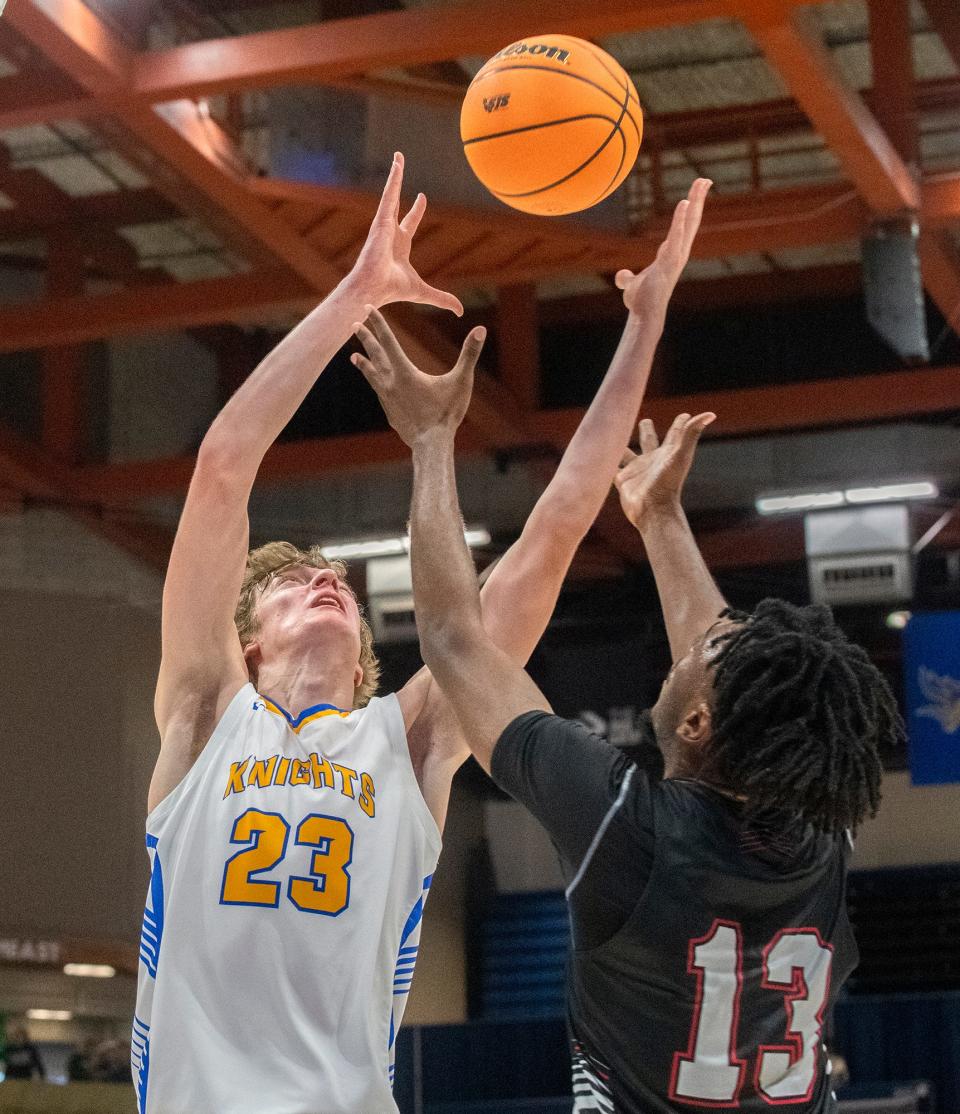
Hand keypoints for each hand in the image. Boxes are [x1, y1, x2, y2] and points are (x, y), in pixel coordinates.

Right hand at [348, 152, 462, 315]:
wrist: (375, 289)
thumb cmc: (393, 290)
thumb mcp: (424, 292)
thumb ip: (442, 298)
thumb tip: (460, 310)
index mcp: (399, 245)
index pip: (409, 223)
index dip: (415, 211)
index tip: (421, 198)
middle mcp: (390, 232)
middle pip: (396, 203)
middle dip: (398, 185)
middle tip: (400, 165)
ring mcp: (384, 225)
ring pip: (391, 194)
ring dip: (395, 174)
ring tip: (399, 156)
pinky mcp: (380, 220)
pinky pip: (389, 194)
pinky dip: (393, 179)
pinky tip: (398, 164)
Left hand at [351, 307, 484, 446]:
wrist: (430, 445)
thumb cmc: (447, 413)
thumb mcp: (461, 381)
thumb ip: (470, 354)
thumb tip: (481, 329)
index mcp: (405, 372)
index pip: (388, 341)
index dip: (378, 323)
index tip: (367, 308)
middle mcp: (391, 383)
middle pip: (375, 355)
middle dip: (366, 338)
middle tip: (354, 324)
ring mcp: (387, 399)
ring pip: (372, 376)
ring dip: (364, 363)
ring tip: (354, 357)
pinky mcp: (389, 412)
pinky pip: (379, 393)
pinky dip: (376, 385)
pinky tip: (377, 387)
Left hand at [614, 178, 710, 322]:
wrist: (644, 315)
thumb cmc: (641, 301)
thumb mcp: (632, 285)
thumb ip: (626, 278)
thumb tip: (621, 276)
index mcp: (671, 254)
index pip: (684, 228)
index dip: (690, 211)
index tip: (693, 194)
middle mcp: (678, 253)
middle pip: (692, 221)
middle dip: (699, 200)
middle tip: (705, 179)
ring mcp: (675, 257)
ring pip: (689, 225)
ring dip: (695, 203)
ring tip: (700, 184)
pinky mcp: (669, 262)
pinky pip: (676, 236)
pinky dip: (680, 220)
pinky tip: (684, 203)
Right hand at [614, 412, 714, 530]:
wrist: (652, 511)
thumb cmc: (668, 483)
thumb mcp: (680, 454)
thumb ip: (691, 433)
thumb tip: (711, 414)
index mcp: (668, 453)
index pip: (675, 434)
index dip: (681, 424)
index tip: (685, 416)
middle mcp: (652, 460)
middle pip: (649, 440)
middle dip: (647, 430)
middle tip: (645, 420)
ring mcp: (636, 470)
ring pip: (626, 453)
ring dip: (621, 445)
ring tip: (613, 436)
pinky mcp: (623, 481)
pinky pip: (611, 468)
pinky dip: (605, 463)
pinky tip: (598, 458)